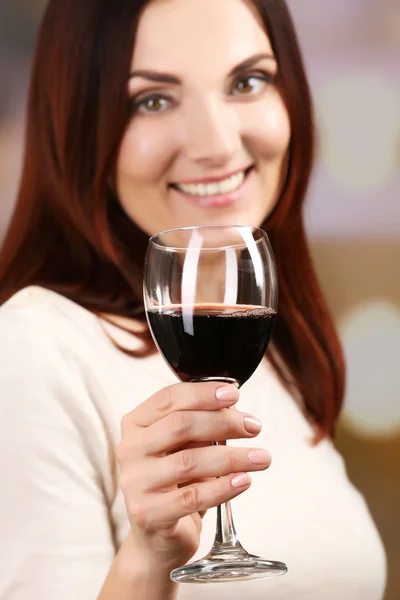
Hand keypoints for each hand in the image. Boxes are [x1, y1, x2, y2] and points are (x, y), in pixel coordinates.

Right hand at [117, 382, 270, 570]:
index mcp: (136, 424)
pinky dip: (223, 487)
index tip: (234, 394)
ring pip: (189, 461)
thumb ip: (202, 425)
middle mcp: (129, 449)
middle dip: (223, 422)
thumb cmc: (176, 481)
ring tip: (261, 458)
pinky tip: (244, 481)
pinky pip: (192, 497)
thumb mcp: (185, 446)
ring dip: (232, 457)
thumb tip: (235, 409)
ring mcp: (135, 482)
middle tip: (254, 427)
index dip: (203, 393)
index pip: (168, 399)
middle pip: (180, 425)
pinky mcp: (148, 513)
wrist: (157, 536)